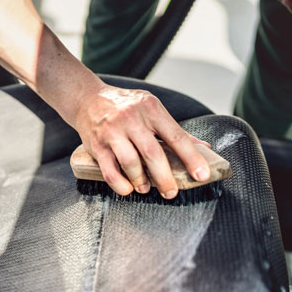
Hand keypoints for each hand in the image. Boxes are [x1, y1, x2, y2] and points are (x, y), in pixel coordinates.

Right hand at [74, 84, 211, 198]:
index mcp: (151, 109)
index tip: (202, 175)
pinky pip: (109, 170)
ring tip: (146, 188)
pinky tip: (127, 189)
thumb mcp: (151, 109)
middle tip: (171, 192)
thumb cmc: (124, 107)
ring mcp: (113, 132)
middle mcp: (132, 119)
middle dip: (165, 177)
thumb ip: (175, 130)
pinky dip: (119, 184)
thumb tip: (203, 148)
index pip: (176, 136)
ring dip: (140, 180)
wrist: (87, 99)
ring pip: (130, 162)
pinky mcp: (97, 145)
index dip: (191, 157)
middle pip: (152, 152)